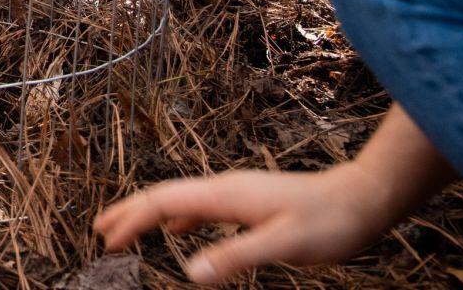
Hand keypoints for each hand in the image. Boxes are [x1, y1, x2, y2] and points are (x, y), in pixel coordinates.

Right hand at [95, 162, 400, 283]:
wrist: (363, 199)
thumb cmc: (329, 222)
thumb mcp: (285, 245)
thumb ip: (237, 256)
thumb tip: (189, 272)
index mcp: (224, 195)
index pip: (164, 202)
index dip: (132, 220)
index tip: (106, 240)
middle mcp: (224, 189)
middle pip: (164, 197)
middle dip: (130, 213)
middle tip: (99, 232)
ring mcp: (236, 195)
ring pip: (180, 201)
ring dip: (150, 216)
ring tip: (127, 231)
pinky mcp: (249, 204)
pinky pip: (200, 209)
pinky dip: (177, 219)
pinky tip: (178, 231)